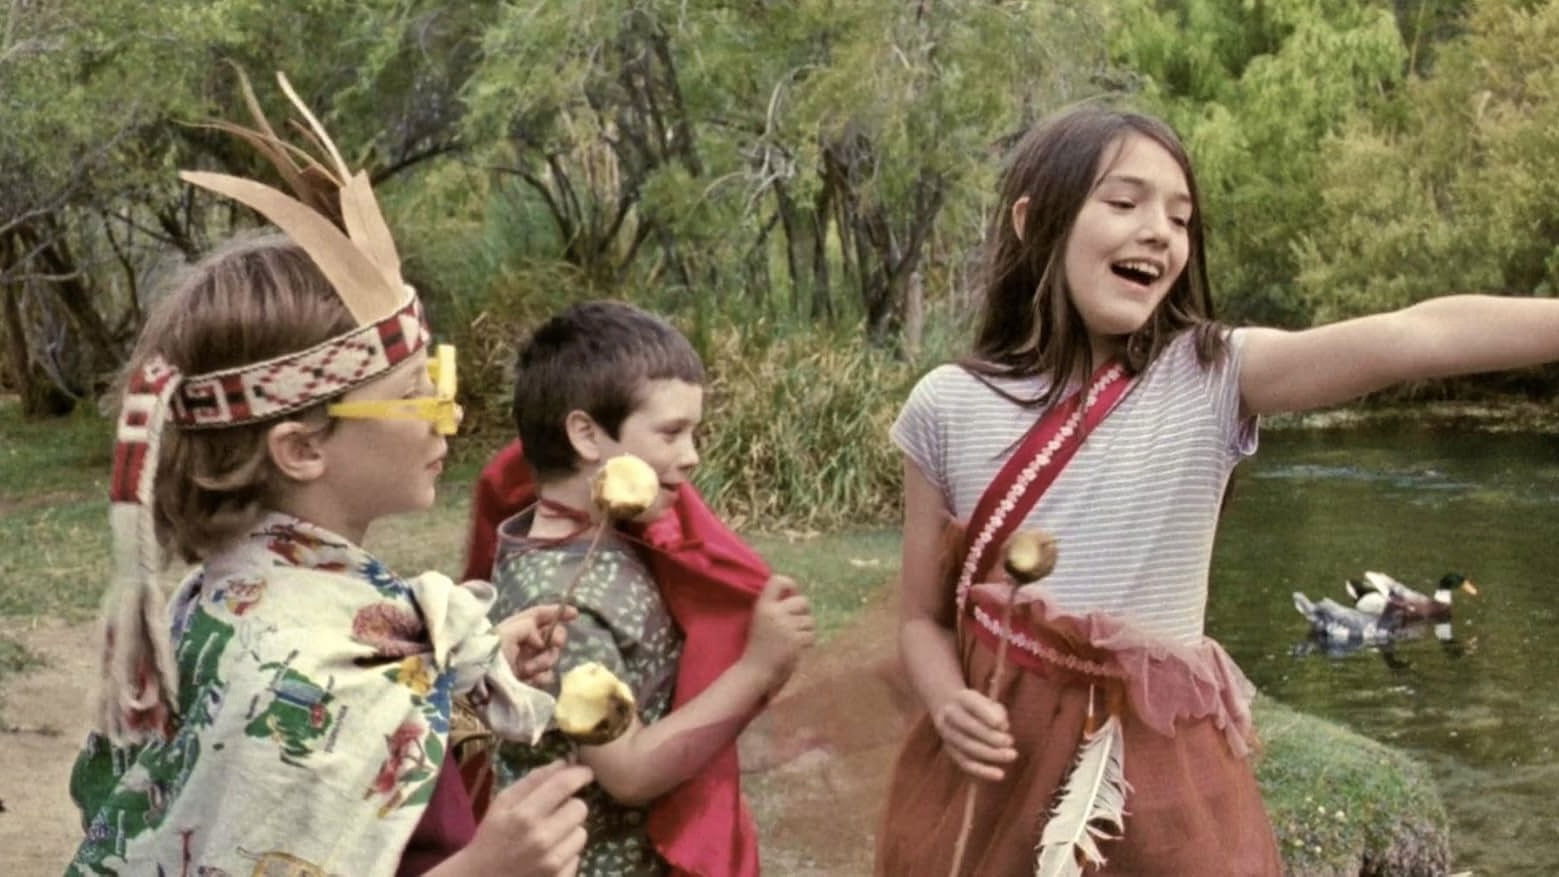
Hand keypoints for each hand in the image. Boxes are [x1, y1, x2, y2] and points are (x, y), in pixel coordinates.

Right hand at [434, 761, 590, 876]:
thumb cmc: (491, 838)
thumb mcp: (502, 804)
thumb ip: (532, 781)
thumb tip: (564, 762)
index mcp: (524, 816)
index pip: (565, 785)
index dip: (580, 774)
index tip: (585, 772)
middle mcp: (541, 839)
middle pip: (580, 808)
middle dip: (570, 806)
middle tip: (557, 811)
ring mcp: (552, 863)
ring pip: (582, 833)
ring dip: (570, 831)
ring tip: (551, 835)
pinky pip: (578, 857)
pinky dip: (567, 854)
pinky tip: (549, 855)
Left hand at [497, 605, 576, 684]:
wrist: (480, 685)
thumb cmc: (491, 654)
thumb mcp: (507, 632)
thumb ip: (529, 627)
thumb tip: (542, 640)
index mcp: (518, 627)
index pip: (540, 615)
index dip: (557, 612)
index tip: (575, 614)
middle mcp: (524, 643)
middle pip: (552, 635)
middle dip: (556, 638)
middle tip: (554, 644)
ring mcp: (527, 661)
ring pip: (551, 656)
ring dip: (543, 661)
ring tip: (527, 669)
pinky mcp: (529, 680)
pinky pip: (547, 675)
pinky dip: (542, 677)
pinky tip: (532, 679)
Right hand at [740, 575, 814, 689]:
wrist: (754, 671)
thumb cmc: (759, 646)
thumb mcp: (760, 620)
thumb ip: (775, 607)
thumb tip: (797, 594)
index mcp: (763, 606)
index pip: (778, 581)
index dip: (790, 585)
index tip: (791, 596)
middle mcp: (774, 613)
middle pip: (803, 601)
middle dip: (804, 612)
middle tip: (796, 625)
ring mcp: (785, 627)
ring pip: (810, 620)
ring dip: (806, 631)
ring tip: (792, 640)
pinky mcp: (795, 641)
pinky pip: (812, 635)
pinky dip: (807, 643)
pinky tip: (795, 649)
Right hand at [931, 688, 1016, 781]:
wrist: (951, 710)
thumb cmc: (979, 708)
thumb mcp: (988, 703)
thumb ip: (996, 712)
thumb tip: (1003, 727)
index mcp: (961, 698)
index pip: (973, 705)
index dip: (987, 715)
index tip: (1003, 725)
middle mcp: (950, 715)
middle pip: (969, 727)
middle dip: (991, 736)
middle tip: (1010, 741)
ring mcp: (947, 734)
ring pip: (967, 746)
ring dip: (990, 753)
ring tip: (1011, 755)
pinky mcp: (951, 751)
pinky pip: (966, 763)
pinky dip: (983, 771)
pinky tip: (1000, 775)